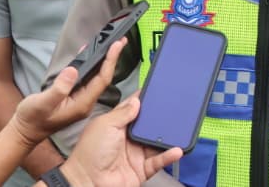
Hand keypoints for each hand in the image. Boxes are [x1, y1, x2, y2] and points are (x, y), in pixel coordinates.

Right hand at [9, 37, 123, 148]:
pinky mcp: (74, 97)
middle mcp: (85, 102)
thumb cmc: (32, 118)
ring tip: (111, 44)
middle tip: (121, 40)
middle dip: (112, 59)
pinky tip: (91, 55)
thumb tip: (73, 70)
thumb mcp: (43, 103)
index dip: (110, 61)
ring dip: (104, 61)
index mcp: (82, 104)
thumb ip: (59, 89)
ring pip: (96, 77)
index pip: (102, 79)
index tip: (117, 44)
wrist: (24, 131)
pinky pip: (87, 78)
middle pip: (103, 77)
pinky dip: (91, 65)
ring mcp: (80, 100)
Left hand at [58, 95, 182, 186]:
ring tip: (180, 128)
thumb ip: (123, 113)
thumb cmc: (90, 153)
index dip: (143, 100)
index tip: (156, 90)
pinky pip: (159, 161)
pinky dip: (169, 156)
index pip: (133, 109)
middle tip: (174, 107)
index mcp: (116, 125)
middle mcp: (127, 139)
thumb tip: (137, 101)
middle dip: (159, 117)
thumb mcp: (105, 125)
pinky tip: (176, 150)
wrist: (89, 182)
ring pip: (156, 142)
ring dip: (167, 136)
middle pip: (148, 125)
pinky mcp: (142, 169)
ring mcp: (135, 154)